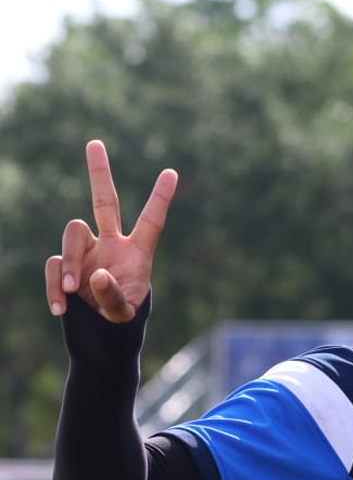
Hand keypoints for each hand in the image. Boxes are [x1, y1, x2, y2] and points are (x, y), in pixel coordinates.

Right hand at [46, 141, 176, 321]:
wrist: (100, 336)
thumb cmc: (122, 321)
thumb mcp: (123, 312)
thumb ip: (113, 296)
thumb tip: (96, 274)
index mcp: (137, 253)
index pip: (151, 222)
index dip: (160, 199)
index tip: (172, 172)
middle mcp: (111, 245)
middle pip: (105, 202)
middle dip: (99, 174)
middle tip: (94, 143)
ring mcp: (86, 252)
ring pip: (72, 234)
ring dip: (69, 261)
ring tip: (71, 290)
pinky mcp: (63, 265)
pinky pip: (54, 266)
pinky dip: (54, 287)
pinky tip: (60, 309)